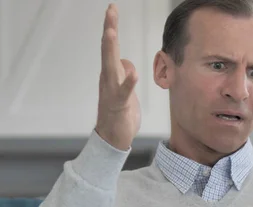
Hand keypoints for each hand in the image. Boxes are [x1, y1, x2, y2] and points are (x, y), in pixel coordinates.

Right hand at [95, 3, 139, 150]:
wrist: (113, 137)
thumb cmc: (119, 113)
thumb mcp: (125, 89)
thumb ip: (125, 74)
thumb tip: (127, 65)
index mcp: (111, 73)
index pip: (111, 46)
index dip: (111, 27)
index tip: (111, 9)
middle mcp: (108, 78)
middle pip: (108, 49)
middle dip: (109, 28)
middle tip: (110, 10)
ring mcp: (112, 90)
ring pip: (110, 65)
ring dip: (110, 49)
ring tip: (111, 32)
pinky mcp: (119, 103)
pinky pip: (124, 91)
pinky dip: (128, 83)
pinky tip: (133, 75)